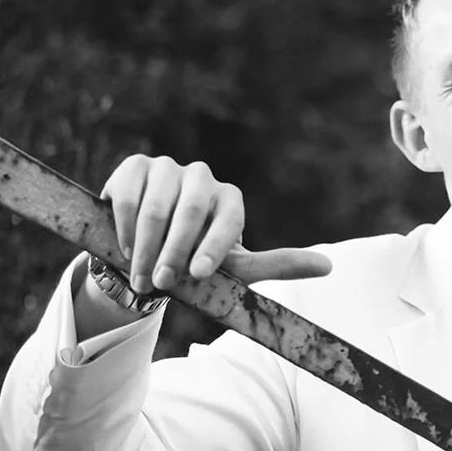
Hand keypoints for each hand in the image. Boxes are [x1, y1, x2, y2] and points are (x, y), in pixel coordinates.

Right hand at [100, 155, 331, 293]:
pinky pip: (127, 195)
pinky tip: (123, 248)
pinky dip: (123, 226)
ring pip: (156, 207)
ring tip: (140, 276)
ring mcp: (168, 168)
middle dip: (174, 253)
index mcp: (230, 200)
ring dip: (145, 247)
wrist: (146, 251)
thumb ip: (276, 265)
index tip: (197, 275)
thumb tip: (329, 267)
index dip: (212, 249)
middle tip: (161, 283)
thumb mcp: (235, 268)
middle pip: (190, 213)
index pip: (228, 221)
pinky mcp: (135, 167)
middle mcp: (202, 178)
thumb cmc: (195, 259)